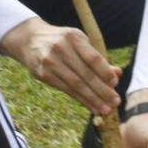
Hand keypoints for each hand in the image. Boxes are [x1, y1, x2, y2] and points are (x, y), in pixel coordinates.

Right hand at [0, 18, 121, 115]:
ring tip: (105, 110)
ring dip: (93, 99)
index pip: (92, 58)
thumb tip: (117, 74)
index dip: (104, 72)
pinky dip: (81, 100)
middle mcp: (61, 49)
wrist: (31, 40)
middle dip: (102, 90)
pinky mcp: (44, 75)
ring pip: (76, 85)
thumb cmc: (63, 41)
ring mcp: (50, 62)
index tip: (115, 84)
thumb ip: (97, 57)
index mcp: (73, 37)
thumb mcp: (79, 42)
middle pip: (85, 74)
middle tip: (115, 102)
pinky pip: (66, 90)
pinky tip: (92, 107)